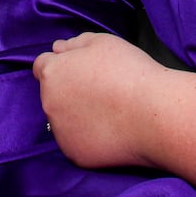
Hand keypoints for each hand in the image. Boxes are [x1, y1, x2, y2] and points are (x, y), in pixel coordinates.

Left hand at [32, 32, 171, 170]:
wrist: (153, 113)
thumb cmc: (129, 71)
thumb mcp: (103, 42)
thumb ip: (75, 43)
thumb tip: (58, 48)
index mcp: (52, 73)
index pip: (42, 66)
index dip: (61, 65)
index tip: (80, 70)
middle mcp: (48, 103)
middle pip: (52, 94)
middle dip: (68, 90)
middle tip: (99, 90)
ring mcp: (60, 132)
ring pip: (63, 120)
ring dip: (76, 114)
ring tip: (108, 111)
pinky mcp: (75, 154)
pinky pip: (77, 142)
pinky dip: (89, 137)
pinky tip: (111, 130)